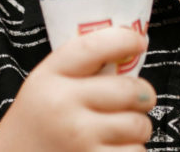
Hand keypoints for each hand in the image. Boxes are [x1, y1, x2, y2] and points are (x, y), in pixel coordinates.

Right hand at [0, 27, 155, 151]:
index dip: (125, 40)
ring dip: (138, 127)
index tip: (139, 43)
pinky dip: (132, 151)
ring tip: (121, 129)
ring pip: (138, 125)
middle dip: (144, 94)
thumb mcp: (44, 84)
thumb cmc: (35, 123)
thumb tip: (129, 51)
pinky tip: (114, 149)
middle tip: (140, 98)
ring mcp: (78, 137)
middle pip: (130, 90)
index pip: (94, 46)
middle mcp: (63, 105)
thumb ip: (78, 68)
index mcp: (50, 76)